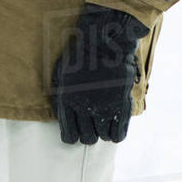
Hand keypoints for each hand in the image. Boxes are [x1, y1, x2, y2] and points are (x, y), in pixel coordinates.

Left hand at [51, 3, 148, 143]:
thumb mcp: (61, 75)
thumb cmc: (78, 55)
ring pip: (103, 136)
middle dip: (89, 134)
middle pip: (87, 138)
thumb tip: (62, 114)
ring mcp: (104, 108)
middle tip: (92, 125)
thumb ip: (60, 97)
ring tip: (104, 121)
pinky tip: (115, 128)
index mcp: (67, 103)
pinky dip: (117, 134)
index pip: (69, 136)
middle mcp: (85, 109)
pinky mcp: (120, 105)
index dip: (73, 135)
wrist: (103, 43)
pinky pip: (119, 133)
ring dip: (103, 131)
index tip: (76, 131)